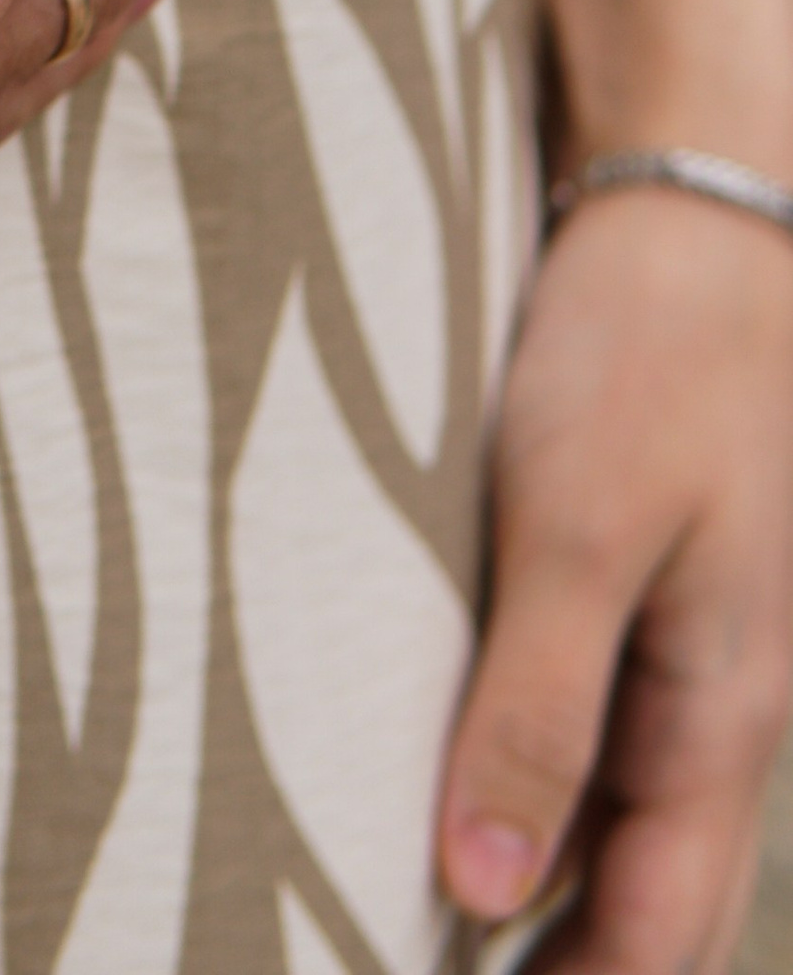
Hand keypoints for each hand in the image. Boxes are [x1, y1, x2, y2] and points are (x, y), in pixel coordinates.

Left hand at [440, 186, 792, 967]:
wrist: (698, 204)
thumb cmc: (646, 354)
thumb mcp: (579, 531)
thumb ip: (538, 709)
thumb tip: (482, 889)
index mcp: (717, 723)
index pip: (653, 942)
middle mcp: (709, 709)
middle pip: (636, 901)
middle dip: (547, 965)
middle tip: (386, 963)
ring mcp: (678, 649)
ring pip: (608, 817)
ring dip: (526, 880)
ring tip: (387, 912)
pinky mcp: (632, 582)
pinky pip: (586, 723)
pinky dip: (519, 773)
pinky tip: (427, 773)